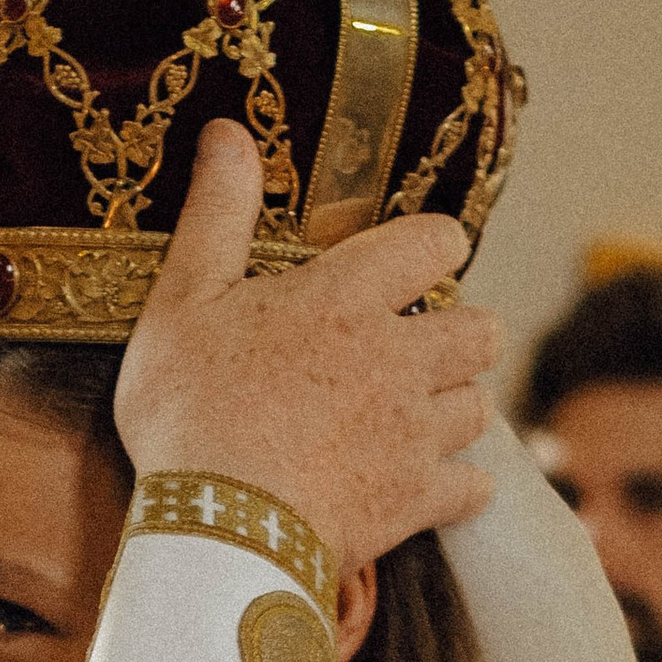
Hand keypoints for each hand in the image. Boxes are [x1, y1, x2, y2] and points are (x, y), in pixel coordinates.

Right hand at [113, 117, 499, 573]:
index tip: (415, 261)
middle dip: (461, 334)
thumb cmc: (189, 415)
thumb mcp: (181, 304)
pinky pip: (473, 487)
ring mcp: (415, 433)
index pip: (435, 242)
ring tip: (412, 417)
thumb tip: (228, 133)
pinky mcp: (416, 500)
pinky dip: (458, 487)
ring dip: (455, 407)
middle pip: (481, 330)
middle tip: (413, 350)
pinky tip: (426, 485)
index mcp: (347, 298)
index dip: (435, 246)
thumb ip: (215, 218)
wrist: (216, 529)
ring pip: (480, 406)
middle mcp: (399, 358)